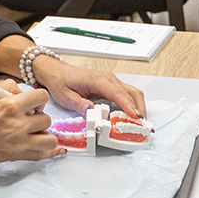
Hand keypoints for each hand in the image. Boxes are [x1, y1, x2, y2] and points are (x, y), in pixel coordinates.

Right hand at [0, 78, 62, 167]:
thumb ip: (6, 88)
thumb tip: (21, 92)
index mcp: (9, 106)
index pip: (42, 97)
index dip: (39, 98)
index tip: (34, 101)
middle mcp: (17, 125)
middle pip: (47, 119)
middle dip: (39, 116)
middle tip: (30, 117)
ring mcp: (17, 143)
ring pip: (50, 139)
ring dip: (46, 134)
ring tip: (37, 131)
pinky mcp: (14, 156)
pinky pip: (42, 156)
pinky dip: (52, 152)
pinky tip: (56, 148)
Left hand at [31, 56, 147, 118]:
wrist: (56, 71)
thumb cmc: (60, 81)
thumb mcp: (65, 97)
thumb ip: (79, 105)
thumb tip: (93, 113)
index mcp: (98, 80)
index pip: (118, 94)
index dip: (129, 106)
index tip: (136, 117)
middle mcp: (108, 78)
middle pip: (132, 93)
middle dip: (140, 109)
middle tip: (142, 126)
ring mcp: (111, 81)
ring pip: (132, 94)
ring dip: (138, 108)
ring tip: (140, 124)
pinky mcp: (111, 86)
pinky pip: (126, 95)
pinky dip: (132, 106)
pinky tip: (132, 117)